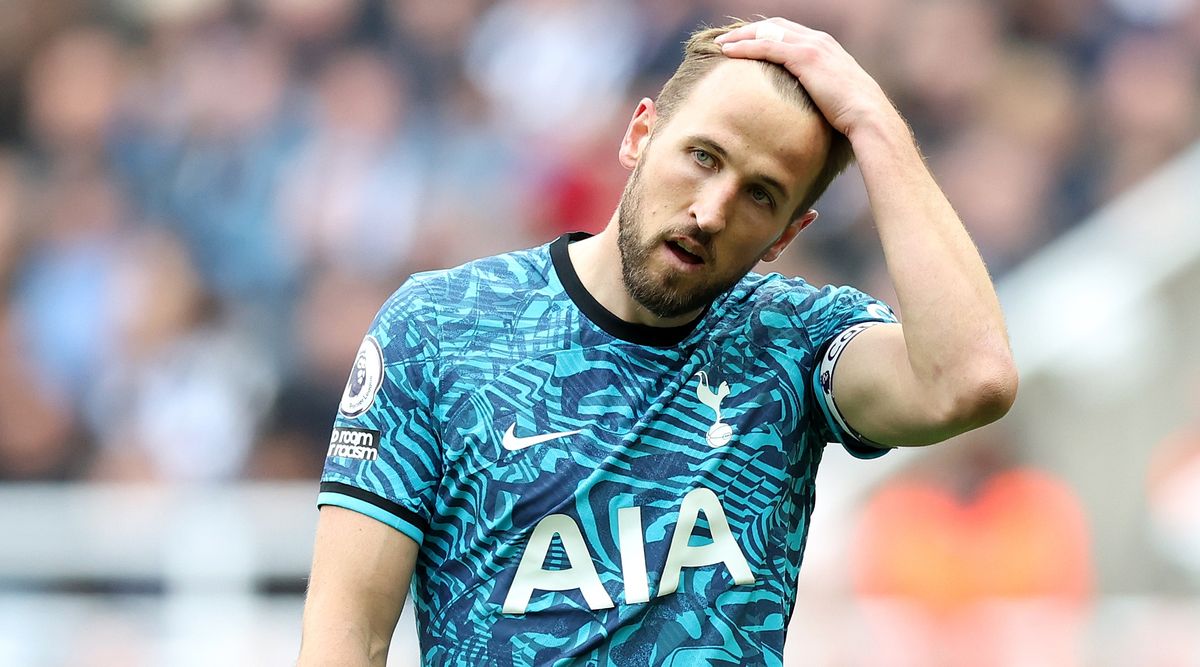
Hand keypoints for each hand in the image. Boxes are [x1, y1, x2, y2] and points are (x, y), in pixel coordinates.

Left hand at [715, 18, 904, 140]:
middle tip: (725, 40)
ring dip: (740, 37)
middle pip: (773, 26)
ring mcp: (812, 46)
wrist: (868, 116)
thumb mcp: (831, 96)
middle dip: (747, 31)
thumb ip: (816, 91)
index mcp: (824, 47)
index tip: (742, 42)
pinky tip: (728, 52)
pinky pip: (767, 47)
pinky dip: (745, 47)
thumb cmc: (851, 116)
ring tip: (720, 45)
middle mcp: (818, 40)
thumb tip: (801, 107)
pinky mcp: (805, 58)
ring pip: (767, 32)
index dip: (762, 34)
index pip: (786, 32)